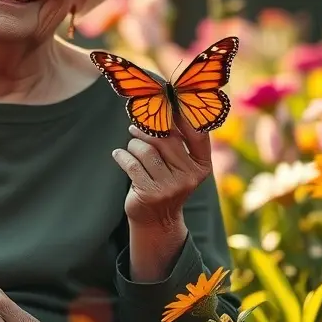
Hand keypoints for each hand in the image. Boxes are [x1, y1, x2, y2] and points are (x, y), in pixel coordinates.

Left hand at [111, 113, 212, 227]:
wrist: (156, 219)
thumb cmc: (166, 182)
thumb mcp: (179, 165)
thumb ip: (178, 141)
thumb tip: (163, 106)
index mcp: (202, 166)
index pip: (198, 134)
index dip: (183, 115)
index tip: (167, 102)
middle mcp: (189, 177)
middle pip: (166, 139)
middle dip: (147, 130)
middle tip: (135, 127)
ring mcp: (170, 187)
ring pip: (146, 150)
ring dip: (134, 144)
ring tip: (131, 146)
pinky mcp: (150, 193)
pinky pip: (132, 164)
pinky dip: (122, 156)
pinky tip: (119, 155)